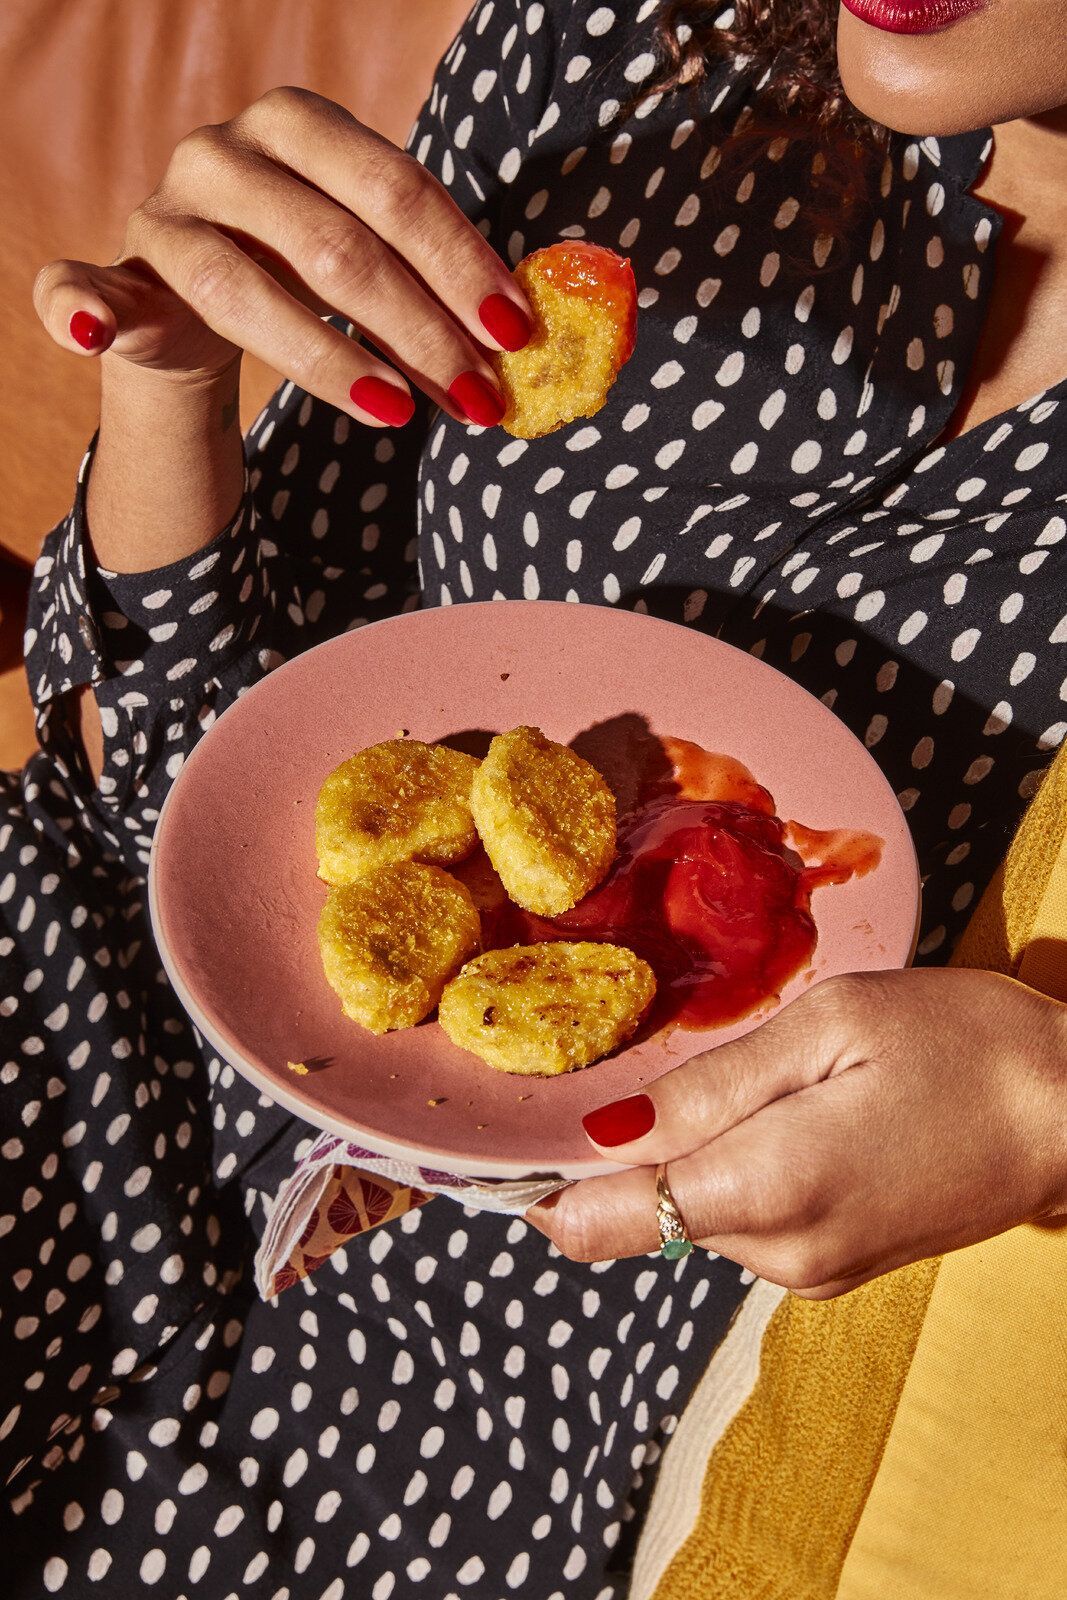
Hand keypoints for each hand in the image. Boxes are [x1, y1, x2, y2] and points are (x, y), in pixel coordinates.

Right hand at [32, 87, 530, 425]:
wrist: (195, 299)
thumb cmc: (303, 271)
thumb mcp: (366, 252)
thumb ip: (425, 274)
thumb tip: (515, 337)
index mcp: (302, 125)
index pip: (397, 192)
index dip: (460, 266)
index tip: (514, 336)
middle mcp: (226, 151)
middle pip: (336, 245)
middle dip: (420, 331)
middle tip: (477, 398)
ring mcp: (166, 212)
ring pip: (246, 289)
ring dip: (329, 361)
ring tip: (399, 412)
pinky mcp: (117, 274)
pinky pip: (78, 287)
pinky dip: (79, 307)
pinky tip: (92, 330)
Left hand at [527, 969, 1066, 1296]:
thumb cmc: (961, 1047)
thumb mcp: (828, 1027)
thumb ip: (710, 1087)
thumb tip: (601, 1130)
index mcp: (765, 1189)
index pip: (604, 1219)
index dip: (542, 1187)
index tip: (506, 1144)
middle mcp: (777, 1254)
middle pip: (646, 1208)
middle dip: (633, 1143)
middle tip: (661, 1058)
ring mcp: (811, 1272)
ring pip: (698, 1211)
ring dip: (696, 1151)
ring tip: (764, 1073)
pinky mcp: (837, 1268)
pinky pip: (748, 1219)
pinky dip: (741, 1169)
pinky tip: (794, 1108)